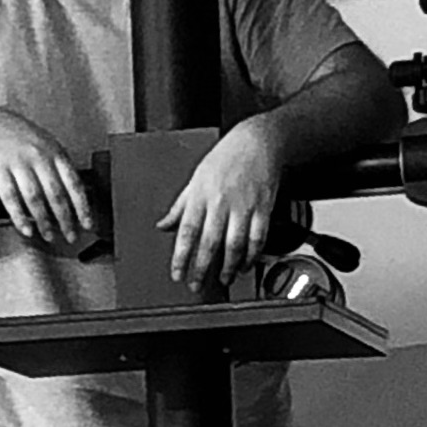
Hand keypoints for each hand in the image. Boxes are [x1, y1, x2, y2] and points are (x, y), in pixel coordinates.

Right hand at [0, 110, 96, 252]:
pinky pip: (10, 197)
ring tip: (49, 236)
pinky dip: (19, 216)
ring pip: (35, 198)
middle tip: (71, 236)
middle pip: (56, 194)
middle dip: (65, 219)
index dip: (82, 207)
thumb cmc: (20, 136)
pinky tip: (26, 228)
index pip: (74, 183)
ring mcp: (19, 163)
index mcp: (56, 151)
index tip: (87, 224)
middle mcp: (39, 157)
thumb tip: (77, 195)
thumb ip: (60, 166)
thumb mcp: (46, 144)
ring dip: (44, 221)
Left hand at [161, 120, 282, 288]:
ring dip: (228, 267)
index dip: (181, 256)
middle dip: (201, 268)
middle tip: (196, 285)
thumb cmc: (225, 157)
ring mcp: (243, 206)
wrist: (257, 141)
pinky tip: (245, 265)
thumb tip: (163, 225)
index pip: (187, 232)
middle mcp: (221, 202)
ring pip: (235, 245)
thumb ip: (180, 206)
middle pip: (209, 243)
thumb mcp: (195, 178)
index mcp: (200, 195)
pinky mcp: (263, 208)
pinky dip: (252, 256)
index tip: (177, 274)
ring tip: (223, 279)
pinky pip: (258, 239)